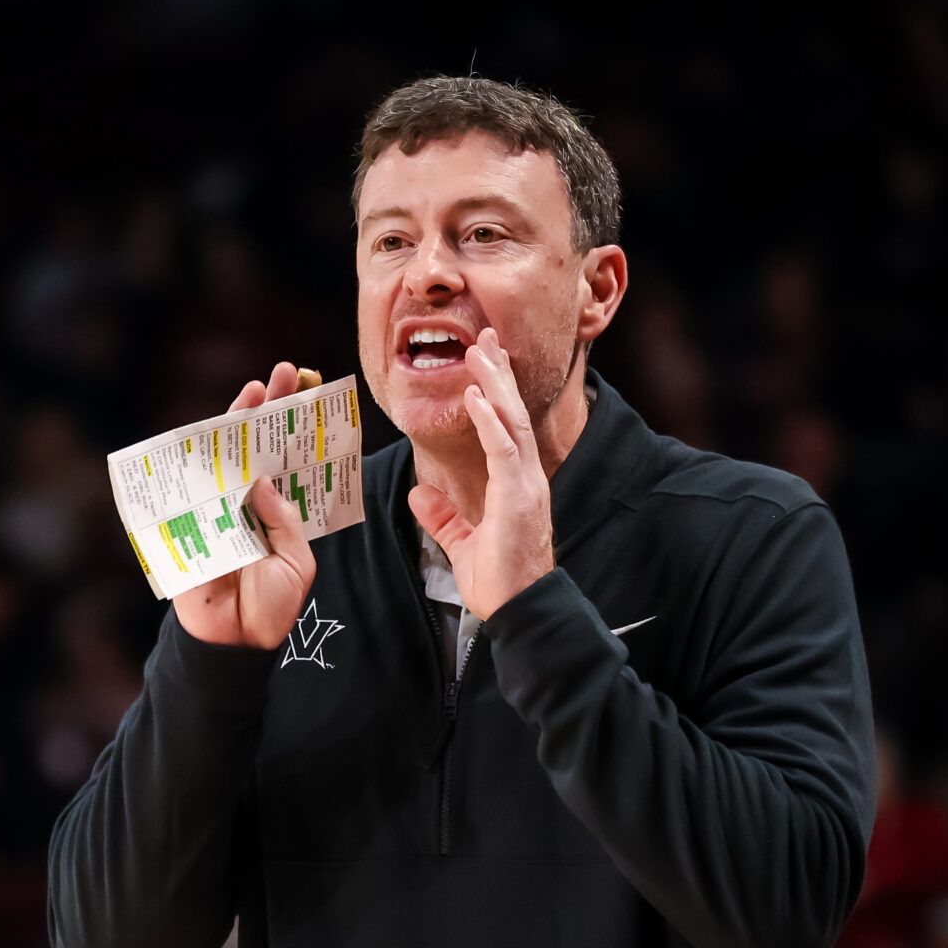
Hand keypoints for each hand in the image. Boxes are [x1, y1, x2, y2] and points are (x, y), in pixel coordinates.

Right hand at [170, 363, 316, 648]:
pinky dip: (199, 458)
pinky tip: (214, 429)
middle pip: (255, 446)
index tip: (305, 392)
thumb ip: (284, 521)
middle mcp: (246, 501)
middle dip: (266, 409)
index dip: (291, 427)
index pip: (283, 458)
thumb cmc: (271, 606)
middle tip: (282, 373)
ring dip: (235, 422)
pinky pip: (192, 486)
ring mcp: (217, 507)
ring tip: (253, 390)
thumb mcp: (296, 562)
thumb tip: (263, 481)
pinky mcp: (189, 521)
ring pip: (224, 455)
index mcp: (275, 509)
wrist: (237, 641)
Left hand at [406, 328, 554, 616]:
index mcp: (516, 485)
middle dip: (498, 373)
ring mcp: (526, 486)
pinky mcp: (518, 498)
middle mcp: (526, 478)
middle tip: (485, 336)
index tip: (482, 360)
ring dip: (494, 385)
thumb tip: (421, 492)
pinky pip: (504, 451)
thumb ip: (443, 516)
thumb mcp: (462, 542)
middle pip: (512, 413)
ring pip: (511, 422)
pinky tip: (477, 397)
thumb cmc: (499, 582)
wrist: (519, 610)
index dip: (495, 391)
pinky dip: (490, 422)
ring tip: (480, 351)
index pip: (506, 427)